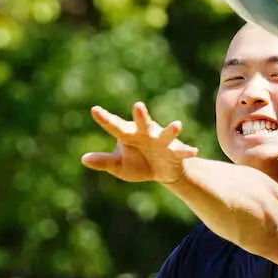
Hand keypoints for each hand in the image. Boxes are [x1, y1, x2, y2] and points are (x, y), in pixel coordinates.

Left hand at [81, 102, 198, 184]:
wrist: (162, 171)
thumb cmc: (138, 163)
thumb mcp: (119, 165)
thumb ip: (104, 161)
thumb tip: (83, 159)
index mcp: (128, 134)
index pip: (115, 126)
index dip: (105, 119)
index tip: (94, 110)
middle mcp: (146, 133)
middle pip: (142, 122)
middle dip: (141, 115)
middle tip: (138, 106)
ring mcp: (162, 140)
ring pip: (166, 134)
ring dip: (171, 130)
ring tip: (177, 125)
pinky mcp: (175, 151)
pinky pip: (182, 151)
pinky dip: (187, 151)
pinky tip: (194, 151)